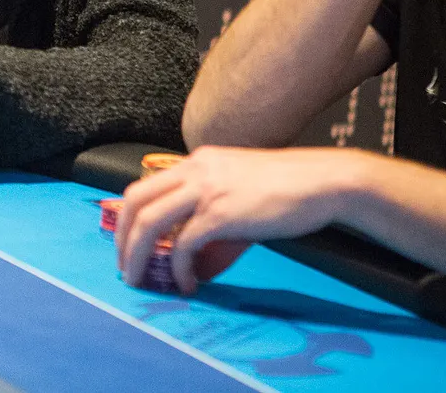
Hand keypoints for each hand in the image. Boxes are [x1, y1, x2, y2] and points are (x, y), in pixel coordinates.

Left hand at [115, 146, 373, 292]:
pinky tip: (188, 284)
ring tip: (139, 280)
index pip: (145, 185)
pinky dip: (178, 269)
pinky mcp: (221, 214)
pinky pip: (183, 245)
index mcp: (197, 161)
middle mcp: (195, 170)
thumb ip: (213, 222)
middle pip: (136, 201)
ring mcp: (205, 190)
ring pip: (149, 222)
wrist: (323, 181)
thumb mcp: (240, 194)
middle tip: (125, 266)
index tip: (127, 243)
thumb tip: (194, 265)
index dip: (128, 217)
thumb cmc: (288, 189)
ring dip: (136, 255)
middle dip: (122, 238)